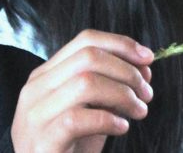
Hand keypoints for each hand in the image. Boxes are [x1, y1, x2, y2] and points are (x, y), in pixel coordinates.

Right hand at [11, 30, 154, 152]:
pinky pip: (77, 119)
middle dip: (126, 70)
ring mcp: (35, 114)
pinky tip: (121, 128)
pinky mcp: (42, 141)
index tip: (148, 59)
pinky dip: (108, 120)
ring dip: (122, 94)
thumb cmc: (69, 146)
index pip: (85, 41)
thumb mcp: (91, 110)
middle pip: (88, 57)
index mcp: (46, 75)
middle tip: (146, 92)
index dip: (121, 45)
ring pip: (85, 83)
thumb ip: (111, 87)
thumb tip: (144, 69)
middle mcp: (36, 89)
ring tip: (139, 111)